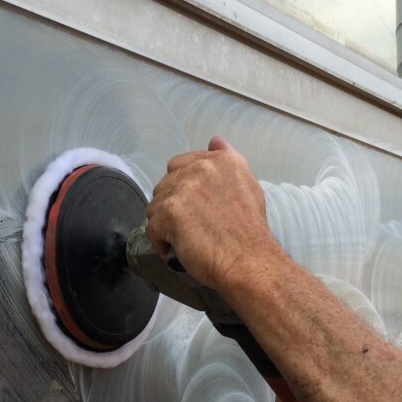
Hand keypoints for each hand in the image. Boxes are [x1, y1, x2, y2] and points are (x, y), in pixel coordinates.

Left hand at [145, 136, 276, 293]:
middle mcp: (202, 168)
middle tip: (189, 224)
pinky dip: (160, 241)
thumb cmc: (250, 231)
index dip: (183, 187)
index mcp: (221, 160)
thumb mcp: (248, 185)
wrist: (249, 260)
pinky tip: (175, 249)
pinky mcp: (169, 212)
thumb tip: (215, 140)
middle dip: (172, 204)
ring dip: (165, 224)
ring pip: (155, 205)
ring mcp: (184, 188)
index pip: (181, 164)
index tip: (192, 205)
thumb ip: (228, 160)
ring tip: (184, 238)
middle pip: (166, 183)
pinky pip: (151, 227)